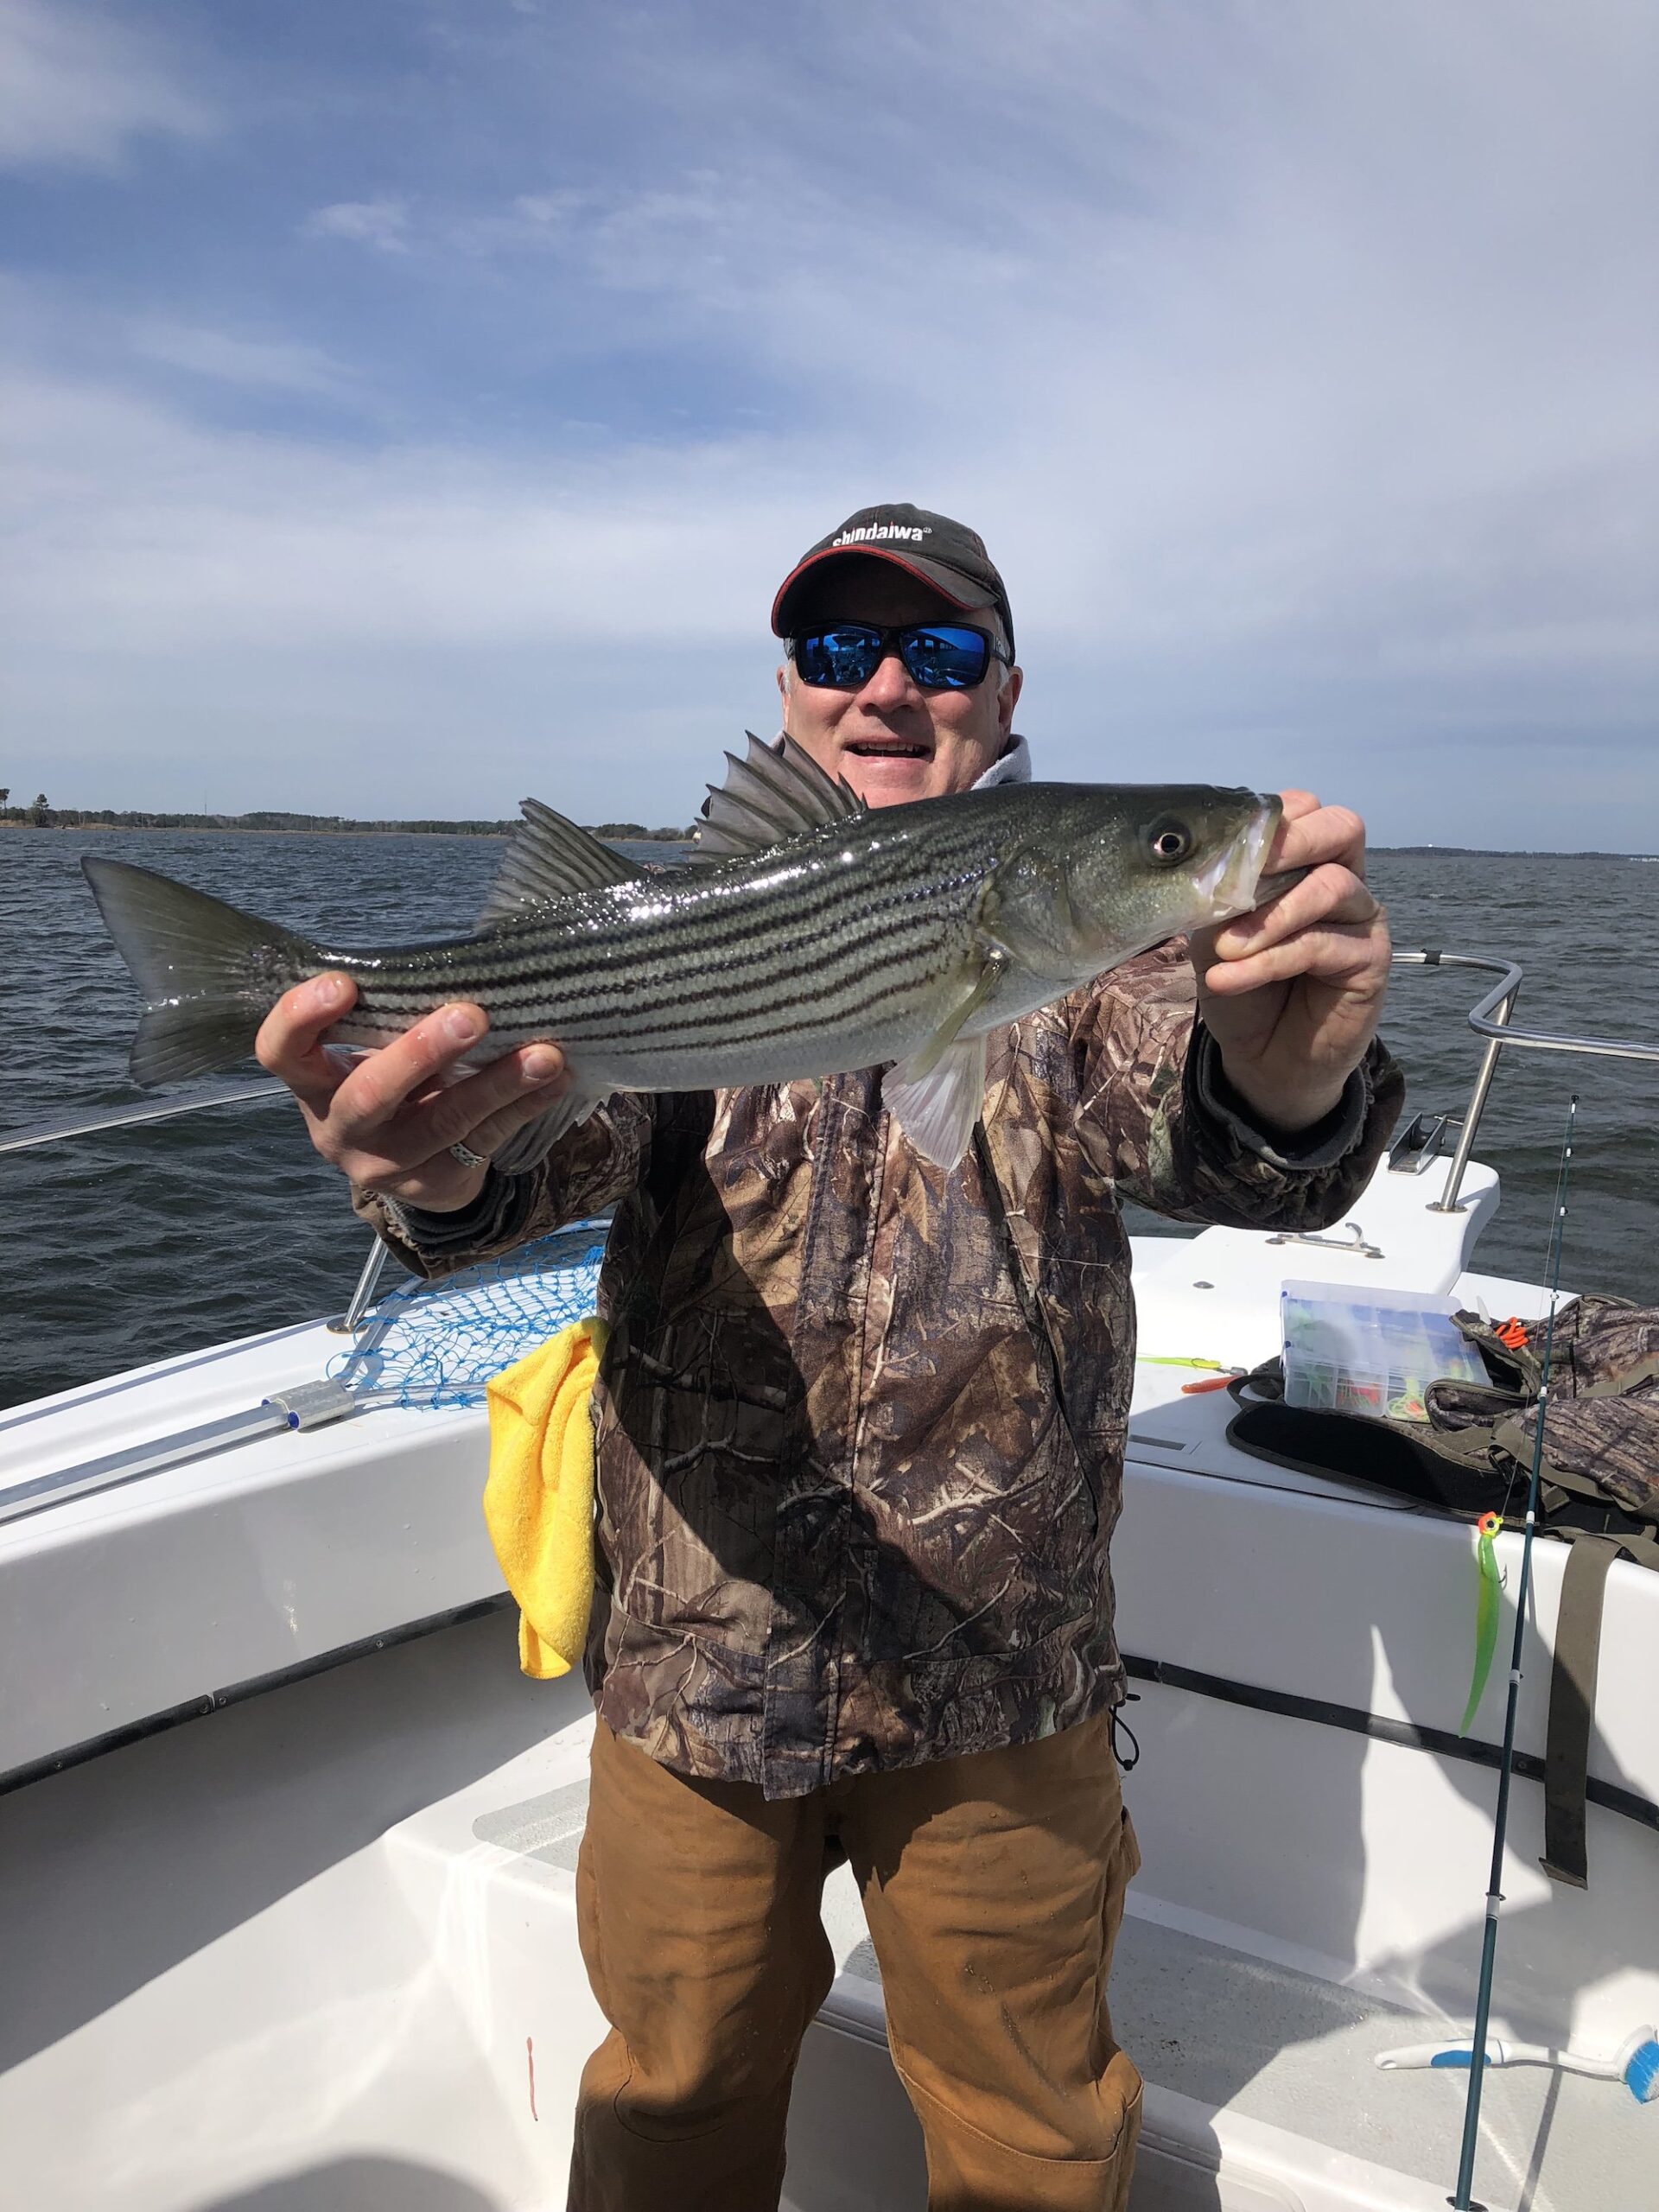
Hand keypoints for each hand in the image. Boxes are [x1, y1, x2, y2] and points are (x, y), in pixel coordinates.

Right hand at [255, 974, 569, 1211]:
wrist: (415, 1164)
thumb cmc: (394, 1080)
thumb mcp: (374, 1052)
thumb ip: (391, 1018)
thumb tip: (463, 967)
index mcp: (312, 1083)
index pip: (280, 1051)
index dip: (301, 1018)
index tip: (344, 983)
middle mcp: (339, 1128)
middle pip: (369, 1096)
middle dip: (420, 1053)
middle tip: (472, 1015)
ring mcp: (385, 1165)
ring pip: (441, 1124)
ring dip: (497, 1084)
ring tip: (543, 1054)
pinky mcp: (435, 1183)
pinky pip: (484, 1142)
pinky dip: (524, 1107)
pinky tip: (554, 1081)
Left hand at [1190, 792, 1389, 1135]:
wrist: (1262, 1056)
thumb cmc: (1240, 983)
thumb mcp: (1215, 932)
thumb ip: (1218, 894)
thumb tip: (1206, 862)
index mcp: (1306, 860)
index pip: (1306, 810)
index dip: (1270, 819)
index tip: (1225, 843)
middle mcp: (1342, 879)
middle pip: (1342, 828)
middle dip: (1294, 841)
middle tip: (1247, 871)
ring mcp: (1362, 917)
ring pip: (1330, 887)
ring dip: (1271, 915)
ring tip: (1226, 949)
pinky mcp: (1371, 959)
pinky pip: (1321, 945)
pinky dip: (1269, 959)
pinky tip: (1229, 978)